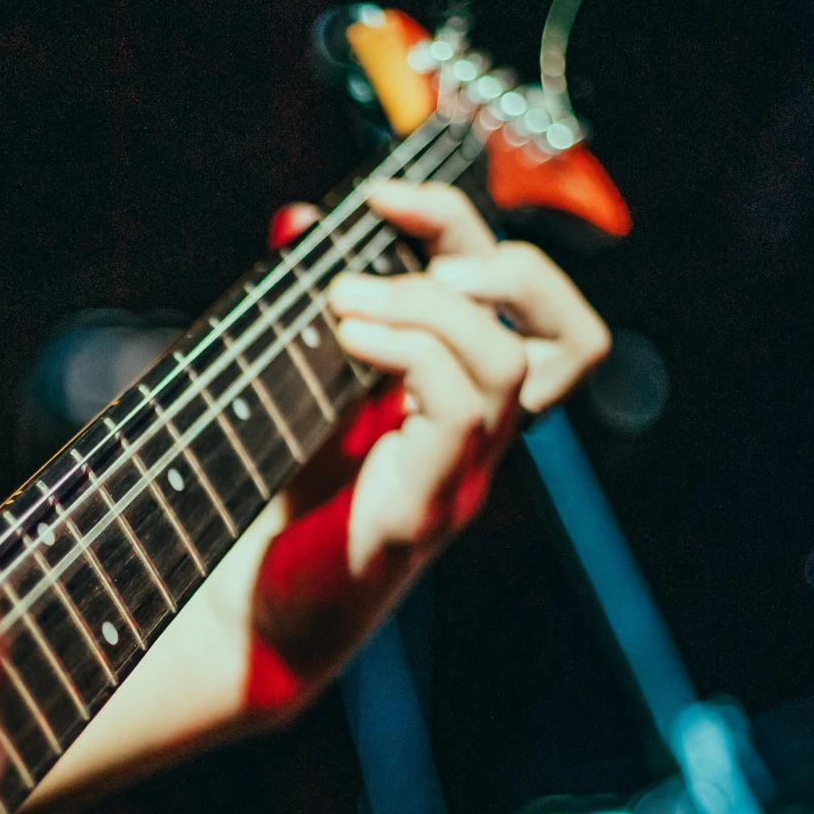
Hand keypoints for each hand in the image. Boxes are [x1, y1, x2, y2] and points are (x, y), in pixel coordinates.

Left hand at [248, 180, 608, 703]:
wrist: (245, 617)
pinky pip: (461, 408)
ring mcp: (463, 476)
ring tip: (344, 304)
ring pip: (512, 359)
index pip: (522, 297)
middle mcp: (482, 440)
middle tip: (388, 249)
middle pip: (567, 330)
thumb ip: (307, 304)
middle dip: (485, 254)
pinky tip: (347, 343)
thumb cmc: (274, 506)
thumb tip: (298, 216)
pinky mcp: (426, 509)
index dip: (465, 225)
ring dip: (426, 304)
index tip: (381, 197)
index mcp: (464, 400)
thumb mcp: (294, 384)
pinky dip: (408, 352)